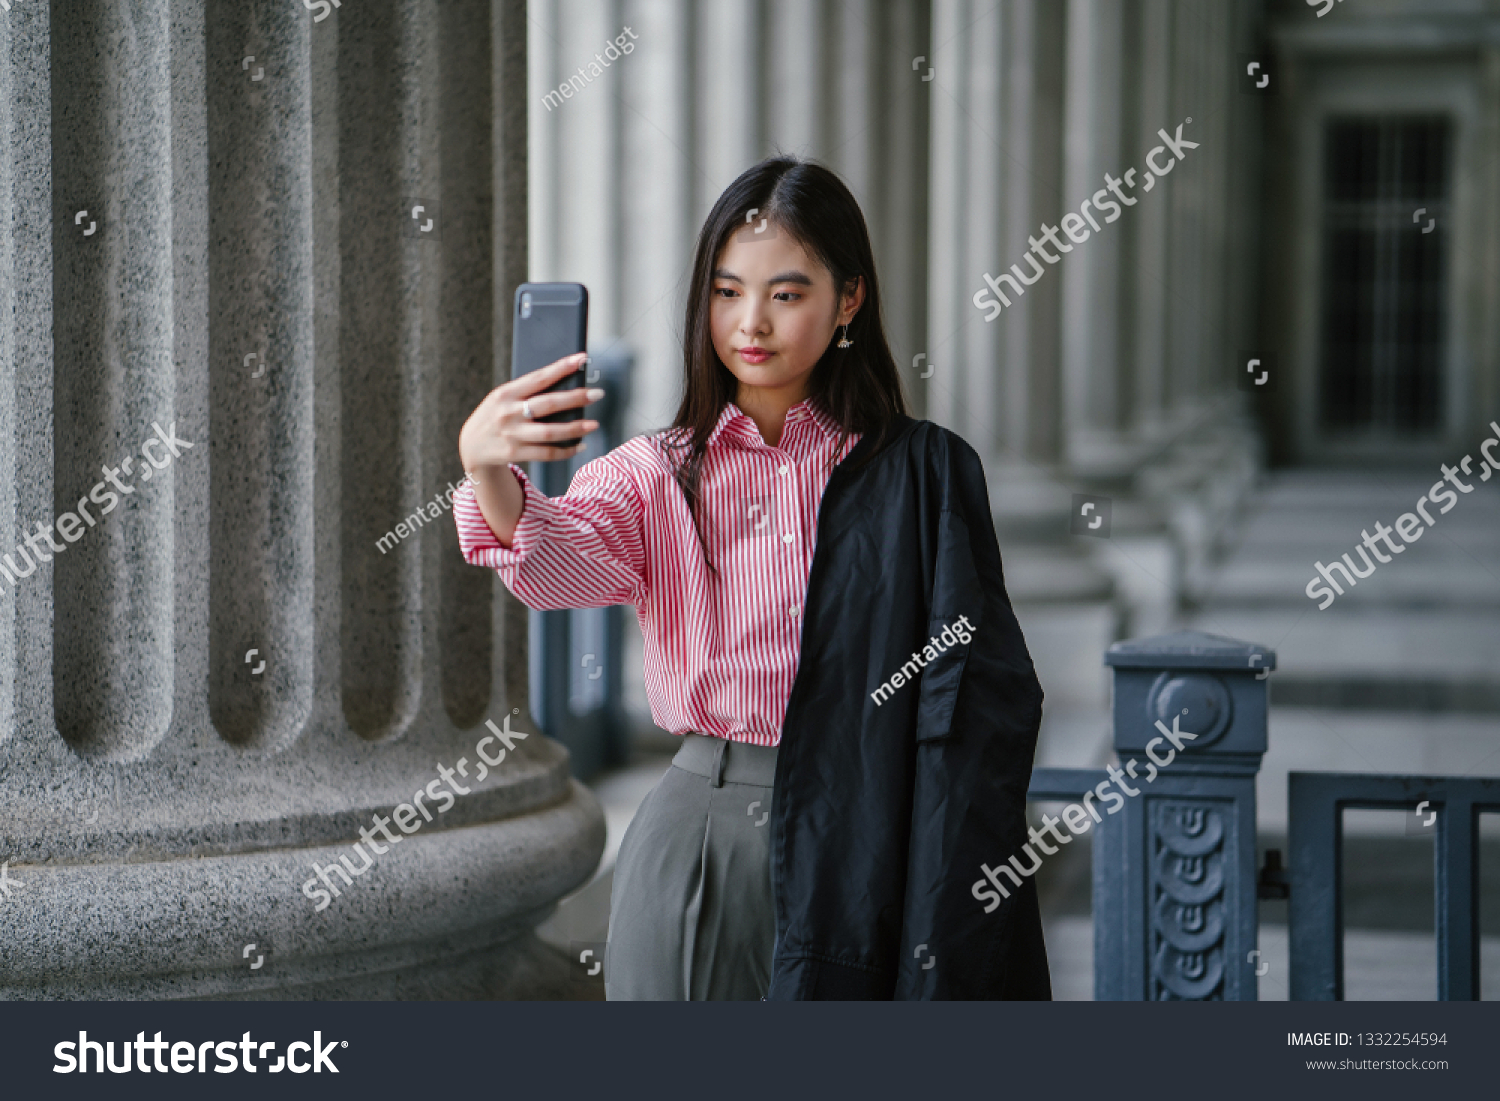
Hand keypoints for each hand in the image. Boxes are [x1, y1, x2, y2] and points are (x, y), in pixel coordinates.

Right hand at [458, 352, 603, 472]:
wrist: (470, 446)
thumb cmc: (495, 415)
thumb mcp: (503, 398)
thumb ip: (527, 393)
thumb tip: (565, 386)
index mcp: (506, 393)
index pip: (539, 377)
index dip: (562, 367)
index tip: (582, 359)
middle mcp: (508, 413)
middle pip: (548, 404)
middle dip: (576, 398)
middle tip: (598, 394)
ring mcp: (512, 435)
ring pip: (550, 432)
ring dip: (575, 428)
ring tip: (594, 424)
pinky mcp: (515, 454)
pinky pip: (546, 454)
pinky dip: (566, 451)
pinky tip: (580, 445)